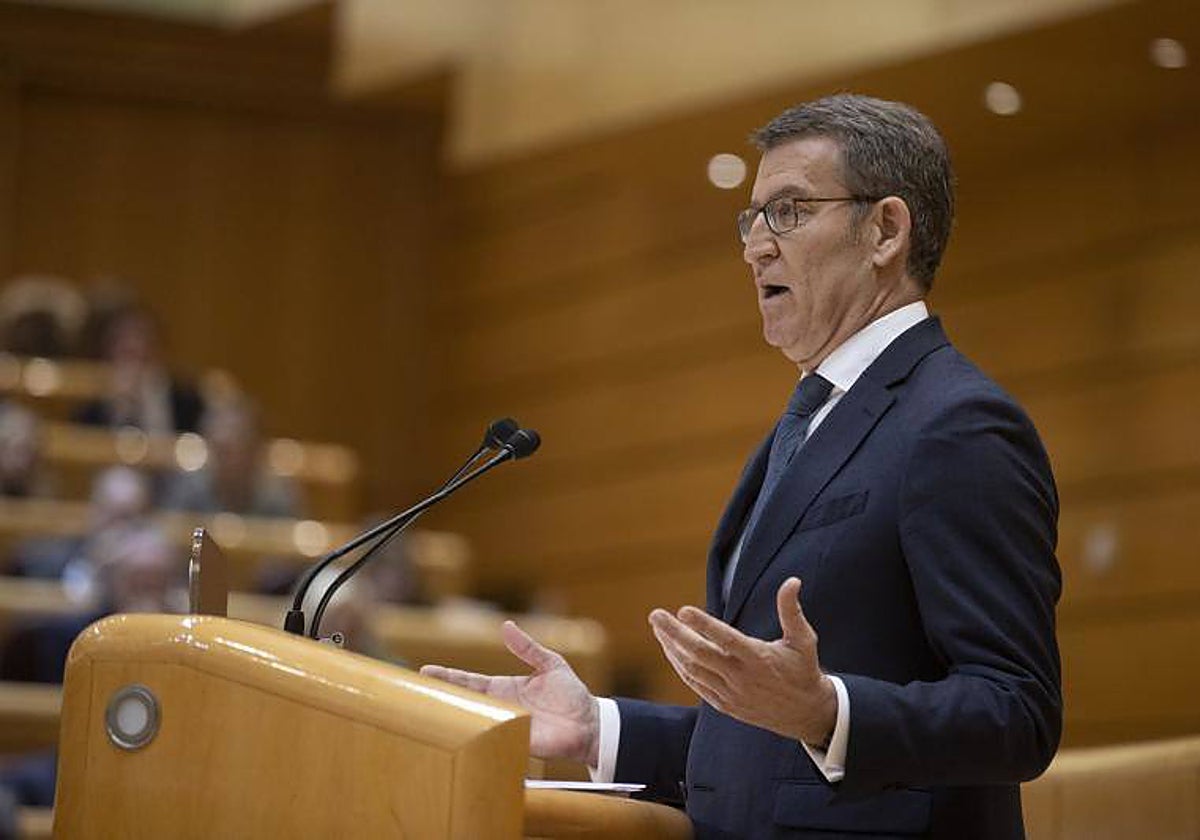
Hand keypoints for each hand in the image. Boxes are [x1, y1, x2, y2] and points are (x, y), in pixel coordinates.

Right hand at [419, 620, 600, 765]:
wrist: (588, 723)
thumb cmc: (569, 693)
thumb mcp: (550, 663)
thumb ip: (527, 648)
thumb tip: (506, 625)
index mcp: (505, 688)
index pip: (470, 682)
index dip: (448, 677)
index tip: (424, 671)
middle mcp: (501, 708)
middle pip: (465, 703)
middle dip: (441, 698)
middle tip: (415, 693)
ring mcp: (506, 727)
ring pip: (474, 724)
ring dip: (454, 720)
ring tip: (428, 715)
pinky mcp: (517, 744)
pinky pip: (493, 743)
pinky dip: (478, 742)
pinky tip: (460, 740)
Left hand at [649, 577, 836, 746]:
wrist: (805, 714)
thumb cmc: (803, 670)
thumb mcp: (804, 639)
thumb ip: (792, 610)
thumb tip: (792, 580)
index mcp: (759, 659)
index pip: (726, 640)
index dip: (704, 625)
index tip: (683, 610)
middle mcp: (741, 678)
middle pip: (700, 655)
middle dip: (674, 633)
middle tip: (655, 615)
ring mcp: (730, 694)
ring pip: (693, 670)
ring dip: (672, 648)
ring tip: (658, 627)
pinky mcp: (725, 705)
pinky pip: (696, 684)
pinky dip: (680, 666)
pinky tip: (670, 649)